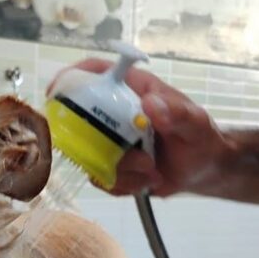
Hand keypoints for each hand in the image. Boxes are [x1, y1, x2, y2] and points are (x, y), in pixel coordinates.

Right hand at [48, 59, 229, 197]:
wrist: (203, 169)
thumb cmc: (201, 137)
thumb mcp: (196, 123)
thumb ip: (178, 113)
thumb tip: (150, 104)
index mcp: (132, 90)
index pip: (95, 73)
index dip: (71, 77)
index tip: (55, 92)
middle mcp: (115, 113)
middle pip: (80, 118)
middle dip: (95, 141)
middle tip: (123, 153)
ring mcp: (110, 141)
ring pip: (90, 155)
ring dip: (121, 168)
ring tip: (150, 168)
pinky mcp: (111, 166)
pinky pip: (101, 177)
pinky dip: (124, 185)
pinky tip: (146, 181)